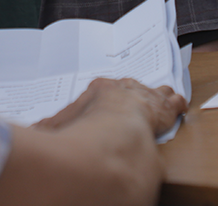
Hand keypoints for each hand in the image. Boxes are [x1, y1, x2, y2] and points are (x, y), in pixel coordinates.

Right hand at [34, 78, 185, 136]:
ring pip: (155, 91)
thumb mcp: (65, 123)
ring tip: (164, 94)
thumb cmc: (91, 122)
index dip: (109, 94)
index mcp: (101, 89)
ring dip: (159, 95)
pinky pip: (174, 103)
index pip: (105, 89)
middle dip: (135, 92)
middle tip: (138, 96)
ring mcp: (146, 96)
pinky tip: (180, 104)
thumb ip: (54, 126)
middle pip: (131, 87)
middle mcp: (125, 88)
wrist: (118, 122)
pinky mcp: (165, 108)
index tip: (109, 97)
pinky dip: (177, 104)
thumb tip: (37, 131)